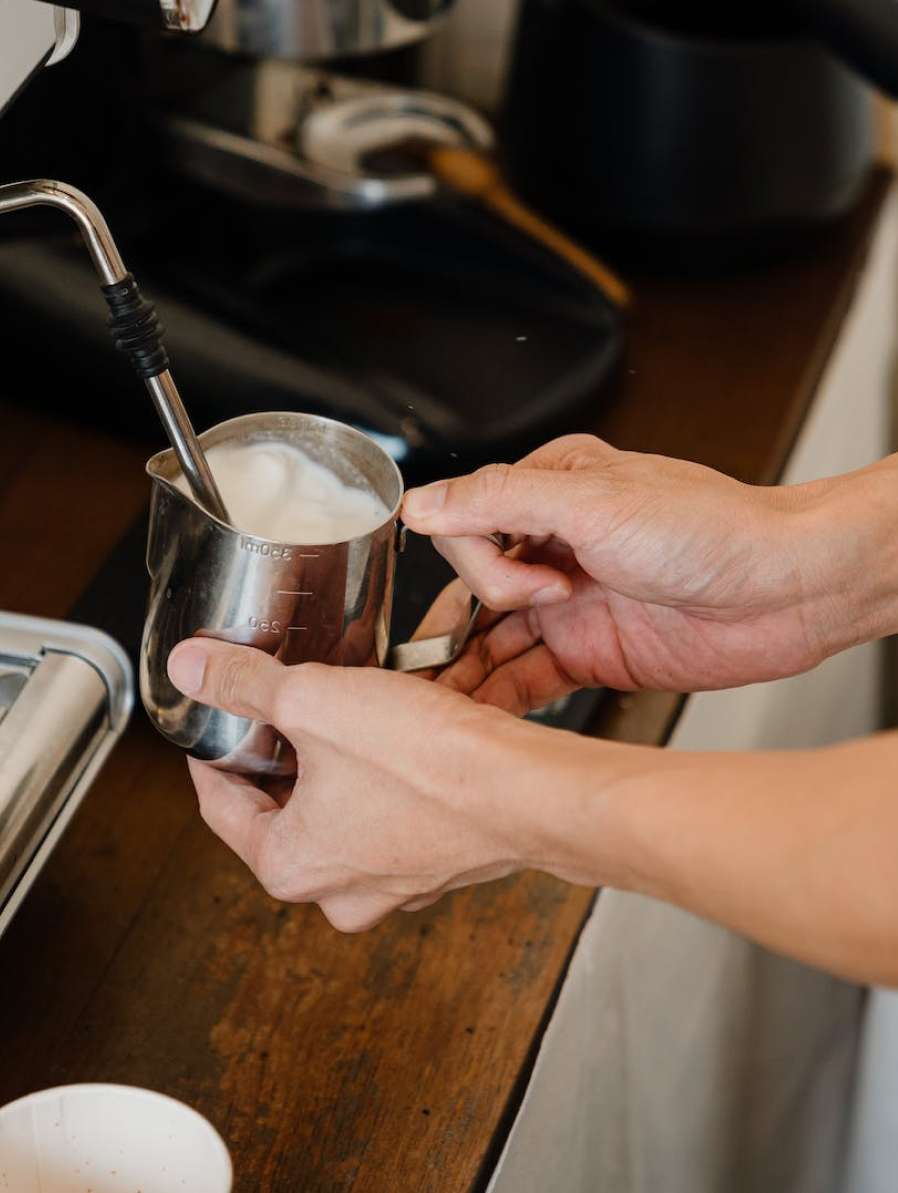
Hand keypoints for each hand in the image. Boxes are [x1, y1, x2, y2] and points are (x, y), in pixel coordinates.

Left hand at [167, 637, 559, 931]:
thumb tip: (191, 667)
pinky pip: (387, 815)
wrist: (531, 790)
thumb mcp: (314, 701)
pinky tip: (392, 734)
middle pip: (278, 810)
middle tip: (278, 705)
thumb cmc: (430, 763)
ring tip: (337, 711)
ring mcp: (392, 884)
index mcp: (289, 867)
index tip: (213, 720)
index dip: (211, 750)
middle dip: (277, 753)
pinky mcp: (436, 863)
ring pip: (336, 812)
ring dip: (332, 763)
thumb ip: (244, 683)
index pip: (219, 805)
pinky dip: (380, 778)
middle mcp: (339, 891)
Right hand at [402, 434, 871, 706]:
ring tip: (437, 709)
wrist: (789, 590)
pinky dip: (500, 699)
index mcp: (549, 492)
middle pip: (472, 588)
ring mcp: (570, 604)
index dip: (487, 567)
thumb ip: (498, 500)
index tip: (539, 585)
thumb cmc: (712, 529)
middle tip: (449, 663)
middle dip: (459, 626)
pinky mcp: (591, 654)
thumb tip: (421, 504)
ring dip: (465, 672)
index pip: (468, 528)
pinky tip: (479, 719)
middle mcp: (553, 545)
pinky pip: (527, 679)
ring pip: (493, 640)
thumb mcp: (593, 501)